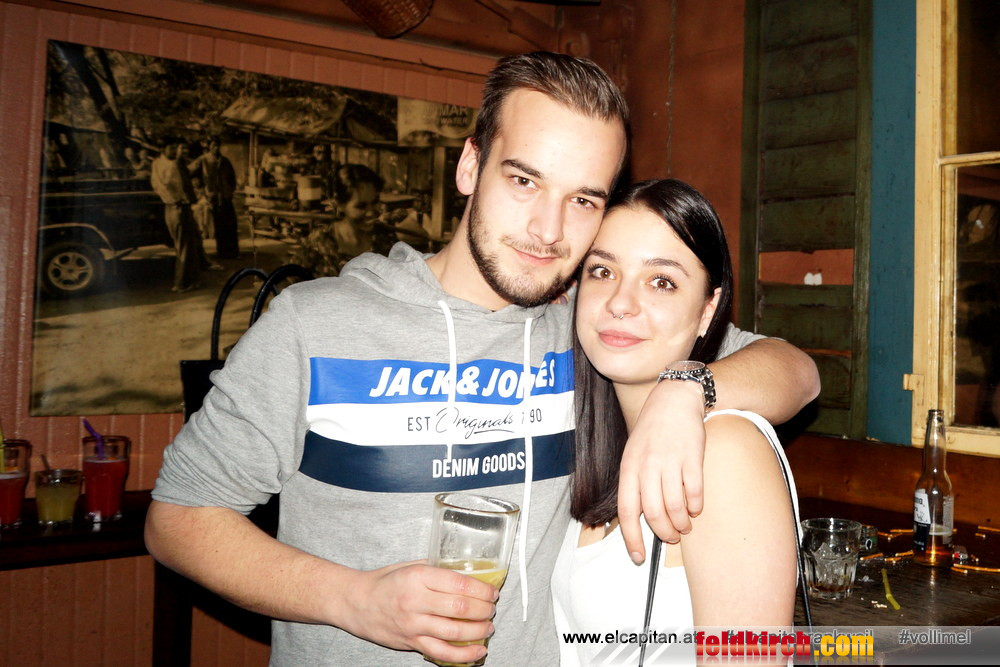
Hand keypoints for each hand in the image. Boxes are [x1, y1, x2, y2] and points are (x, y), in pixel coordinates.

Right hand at [338, 560, 498, 663]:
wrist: (356, 603)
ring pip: (455, 632)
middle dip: (484, 609)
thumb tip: (466, 571)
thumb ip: (437, 568)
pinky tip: (478, 651)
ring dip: (479, 631)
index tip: (492, 591)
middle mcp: (416, 601)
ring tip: (489, 627)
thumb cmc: (384, 582)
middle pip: (461, 608)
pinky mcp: (411, 642)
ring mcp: (413, 624)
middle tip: (492, 608)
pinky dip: (464, 655)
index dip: (482, 589)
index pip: (459, 583)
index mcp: (418, 576)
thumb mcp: (410, 565)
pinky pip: (442, 653)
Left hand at [617, 380, 705, 562]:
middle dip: (664, 533)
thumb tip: (637, 519)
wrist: (673, 400)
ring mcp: (670, 462)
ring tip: (684, 525)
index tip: (638, 557)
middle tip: (671, 538)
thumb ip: (635, 484)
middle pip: (654, 514)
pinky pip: (695, 492)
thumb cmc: (652, 432)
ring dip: (682, 523)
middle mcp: (648, 466)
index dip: (632, 538)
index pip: (627, 511)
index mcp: (629, 468)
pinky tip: (695, 508)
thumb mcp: (633, 455)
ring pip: (675, 507)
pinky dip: (696, 506)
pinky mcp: (692, 458)